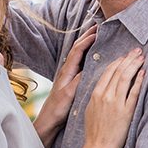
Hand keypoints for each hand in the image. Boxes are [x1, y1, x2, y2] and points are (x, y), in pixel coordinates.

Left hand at [35, 25, 96, 144]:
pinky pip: (79, 62)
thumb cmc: (58, 109)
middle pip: (77, 48)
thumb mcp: (70, 94)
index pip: (78, 50)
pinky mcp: (69, 81)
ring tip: (96, 35)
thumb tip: (90, 66)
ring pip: (78, 54)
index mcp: (66, 71)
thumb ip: (79, 80)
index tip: (99, 31)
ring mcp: (67, 75)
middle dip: (87, 36)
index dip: (88, 39)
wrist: (48, 121)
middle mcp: (66, 71)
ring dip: (86, 43)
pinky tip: (91, 55)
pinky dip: (86, 54)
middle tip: (98, 26)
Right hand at [82, 48, 144, 147]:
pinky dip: (138, 81)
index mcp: (96, 94)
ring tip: (142, 57)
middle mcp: (105, 96)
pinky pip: (133, 92)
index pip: (108, 72)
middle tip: (137, 51)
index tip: (125, 56)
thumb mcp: (90, 109)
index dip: (117, 62)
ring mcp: (116, 103)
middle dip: (128, 59)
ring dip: (134, 65)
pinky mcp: (126, 112)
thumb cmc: (94, 131)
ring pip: (125, 78)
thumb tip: (104, 86)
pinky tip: (143, 73)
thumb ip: (97, 96)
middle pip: (118, 71)